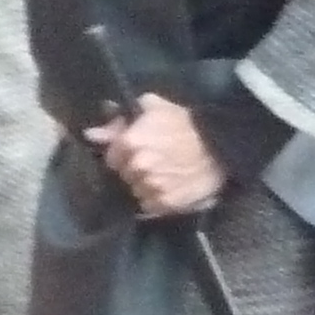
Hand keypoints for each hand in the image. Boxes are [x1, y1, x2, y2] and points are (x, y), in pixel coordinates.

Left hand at [84, 96, 226, 216]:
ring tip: (165, 175)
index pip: (112, 157)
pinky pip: (150, 206)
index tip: (138, 152)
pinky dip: (157, 198)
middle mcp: (137, 167)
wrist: (223, 147)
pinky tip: (170, 187)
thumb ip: (120, 120)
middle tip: (155, 161)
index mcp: (130, 143)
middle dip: (134, 170)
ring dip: (146, 185)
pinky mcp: (165, 204)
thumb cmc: (188, 123)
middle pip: (124, 175)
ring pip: (136, 191)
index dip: (124, 155)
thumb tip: (91, 134)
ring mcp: (150, 188)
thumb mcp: (155, 109)